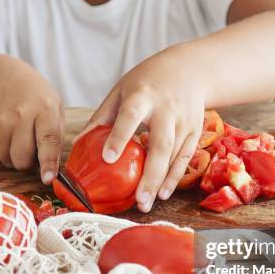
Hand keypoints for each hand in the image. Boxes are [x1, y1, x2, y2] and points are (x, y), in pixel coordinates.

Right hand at [0, 54, 63, 183]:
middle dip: (28, 163)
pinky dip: (2, 151)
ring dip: (15, 157)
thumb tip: (55, 165)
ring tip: (18, 137)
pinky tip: (6, 133)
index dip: (48, 163)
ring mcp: (0, 123)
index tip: (48, 179)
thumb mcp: (53, 104)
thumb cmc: (33, 94)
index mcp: (45, 109)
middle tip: (32, 149)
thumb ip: (56, 133)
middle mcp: (21, 116)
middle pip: (22, 159)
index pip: (48, 141)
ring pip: (8, 161)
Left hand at [77, 46, 206, 211]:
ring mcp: (184, 121)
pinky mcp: (195, 130)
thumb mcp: (120, 90)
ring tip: (146, 204)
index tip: (107, 158)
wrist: (189, 69)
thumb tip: (79, 144)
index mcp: (143, 95)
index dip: (119, 137)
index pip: (130, 116)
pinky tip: (163, 193)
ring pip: (175, 155)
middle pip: (161, 144)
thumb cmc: (147, 81)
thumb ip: (102, 117)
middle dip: (150, 174)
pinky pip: (185, 158)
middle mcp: (167, 108)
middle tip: (137, 200)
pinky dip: (174, 177)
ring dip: (161, 182)